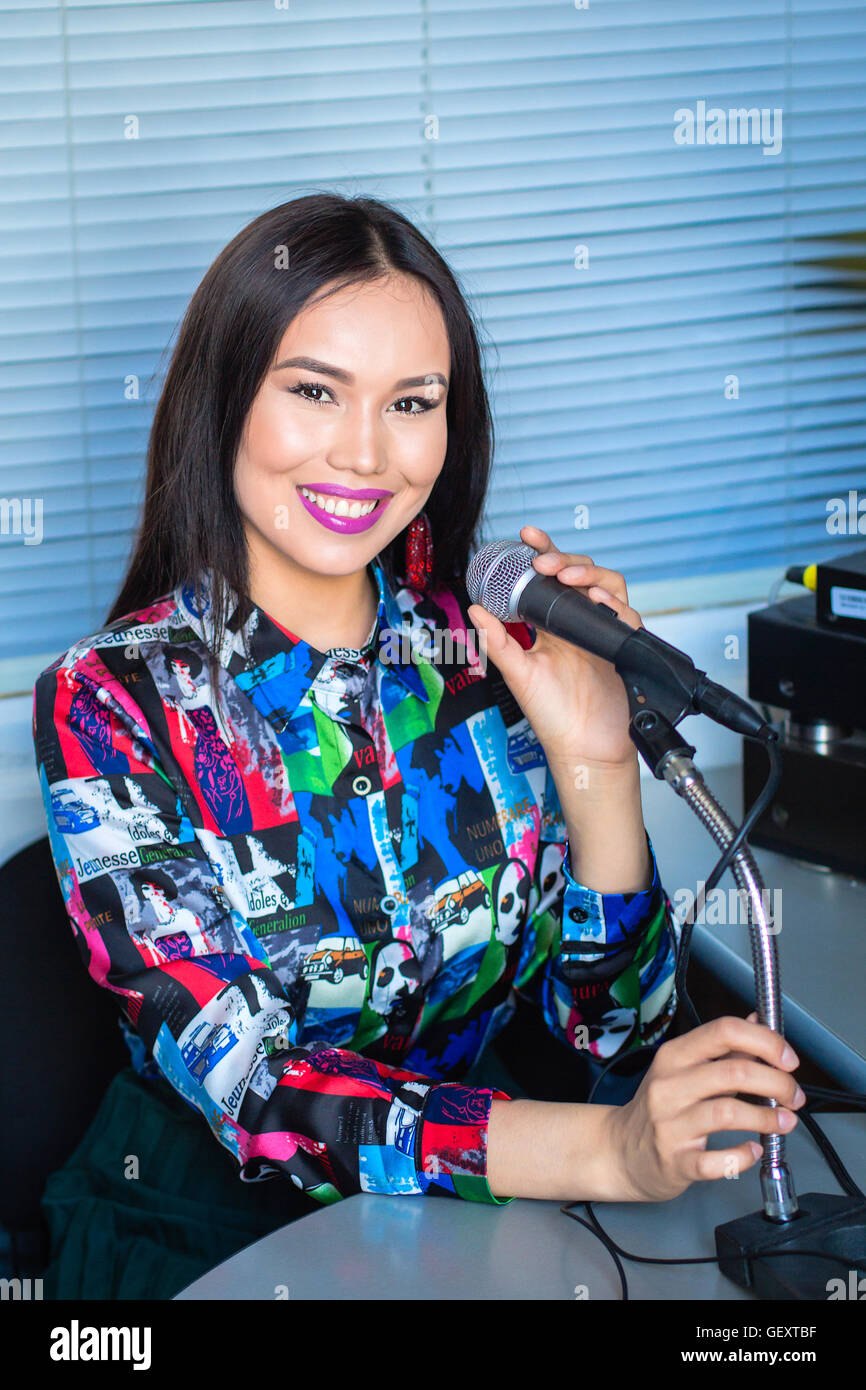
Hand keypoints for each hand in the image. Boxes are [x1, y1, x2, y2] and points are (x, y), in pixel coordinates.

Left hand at [467, 523, 642, 768]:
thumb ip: (498, 642)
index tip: (527, 536)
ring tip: (568, 578)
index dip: (543, 553)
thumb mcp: (519, 675)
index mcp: (553, 625)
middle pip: (581, 574)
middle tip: (544, 563)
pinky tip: (597, 601)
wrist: (585, 749)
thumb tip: (475, 609)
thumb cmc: (553, 716)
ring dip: (589, 574)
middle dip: (564, 559)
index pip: (550, 579)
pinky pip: (627, 614)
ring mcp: (604, 632)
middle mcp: (580, 624)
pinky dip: (614, 603)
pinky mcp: (624, 646)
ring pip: (607, 586)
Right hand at [606, 1013, 805, 1201]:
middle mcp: (670, 1086)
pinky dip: (742, 1156)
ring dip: (767, 1118)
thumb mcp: (685, 1070)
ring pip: (727, 1113)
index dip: (765, 1041)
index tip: (787, 1059)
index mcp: (675, 1056)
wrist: (621, 1151)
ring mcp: (670, 1124)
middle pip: (734, 1072)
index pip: (724, 1031)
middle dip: (777, 1083)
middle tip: (793, 1096)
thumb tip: (756, 1020)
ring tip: (784, 1122)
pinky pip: (715, 1161)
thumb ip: (724, 1049)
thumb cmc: (659, 1108)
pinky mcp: (675, 1161)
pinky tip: (753, 1151)